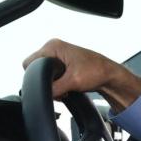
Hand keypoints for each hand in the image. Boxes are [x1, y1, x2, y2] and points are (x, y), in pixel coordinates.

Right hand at [22, 38, 140, 111]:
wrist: (110, 76)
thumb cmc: (97, 72)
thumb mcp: (72, 82)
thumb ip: (54, 88)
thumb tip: (43, 94)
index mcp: (53, 46)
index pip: (29, 63)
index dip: (37, 77)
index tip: (50, 83)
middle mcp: (54, 49)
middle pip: (36, 70)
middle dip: (46, 82)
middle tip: (61, 87)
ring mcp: (58, 56)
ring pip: (44, 75)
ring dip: (53, 85)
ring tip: (66, 87)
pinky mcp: (63, 65)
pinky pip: (51, 77)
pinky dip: (57, 85)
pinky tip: (67, 88)